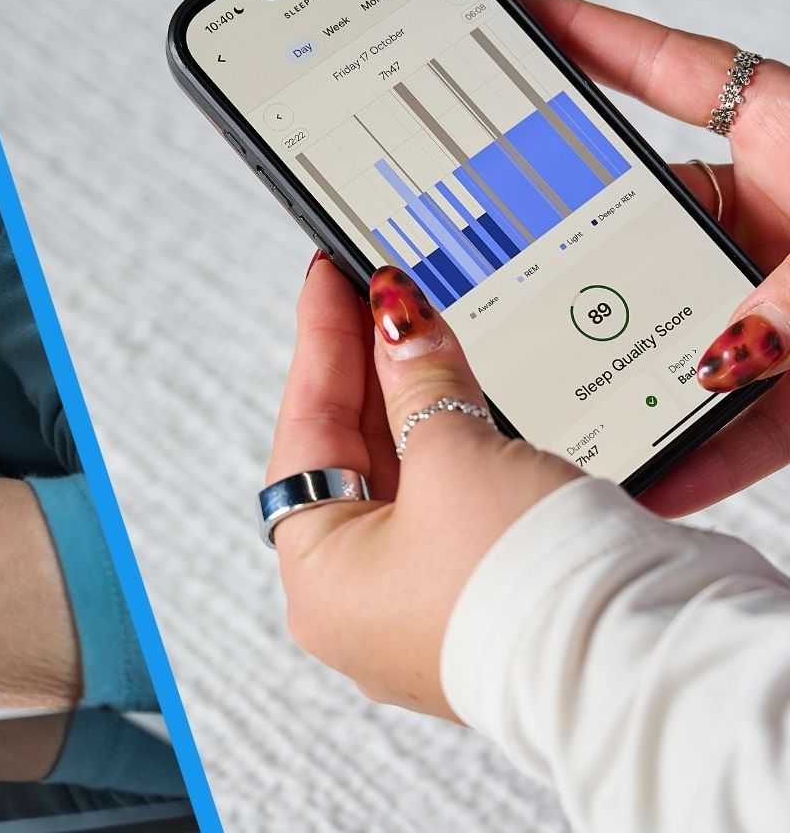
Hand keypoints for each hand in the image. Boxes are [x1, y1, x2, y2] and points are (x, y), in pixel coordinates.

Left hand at [269, 259, 577, 717]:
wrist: (636, 659)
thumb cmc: (526, 585)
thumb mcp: (454, 456)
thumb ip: (420, 381)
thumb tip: (401, 325)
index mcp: (318, 582)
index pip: (305, 434)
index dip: (321, 345)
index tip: (329, 281)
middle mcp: (358, 606)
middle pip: (352, 457)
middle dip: (371, 370)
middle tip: (382, 294)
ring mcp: (421, 609)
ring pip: (407, 482)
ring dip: (418, 405)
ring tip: (425, 328)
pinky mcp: (484, 606)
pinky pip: (454, 510)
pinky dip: (458, 449)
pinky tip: (469, 395)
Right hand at [514, 0, 789, 515]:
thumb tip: (718, 360)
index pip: (667, 69)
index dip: (586, 36)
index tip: (513, 14)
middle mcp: (780, 209)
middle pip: (647, 214)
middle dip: (572, 240)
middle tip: (489, 251)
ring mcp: (789, 293)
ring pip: (681, 322)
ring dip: (627, 362)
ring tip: (553, 383)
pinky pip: (744, 419)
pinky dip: (701, 452)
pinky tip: (651, 474)